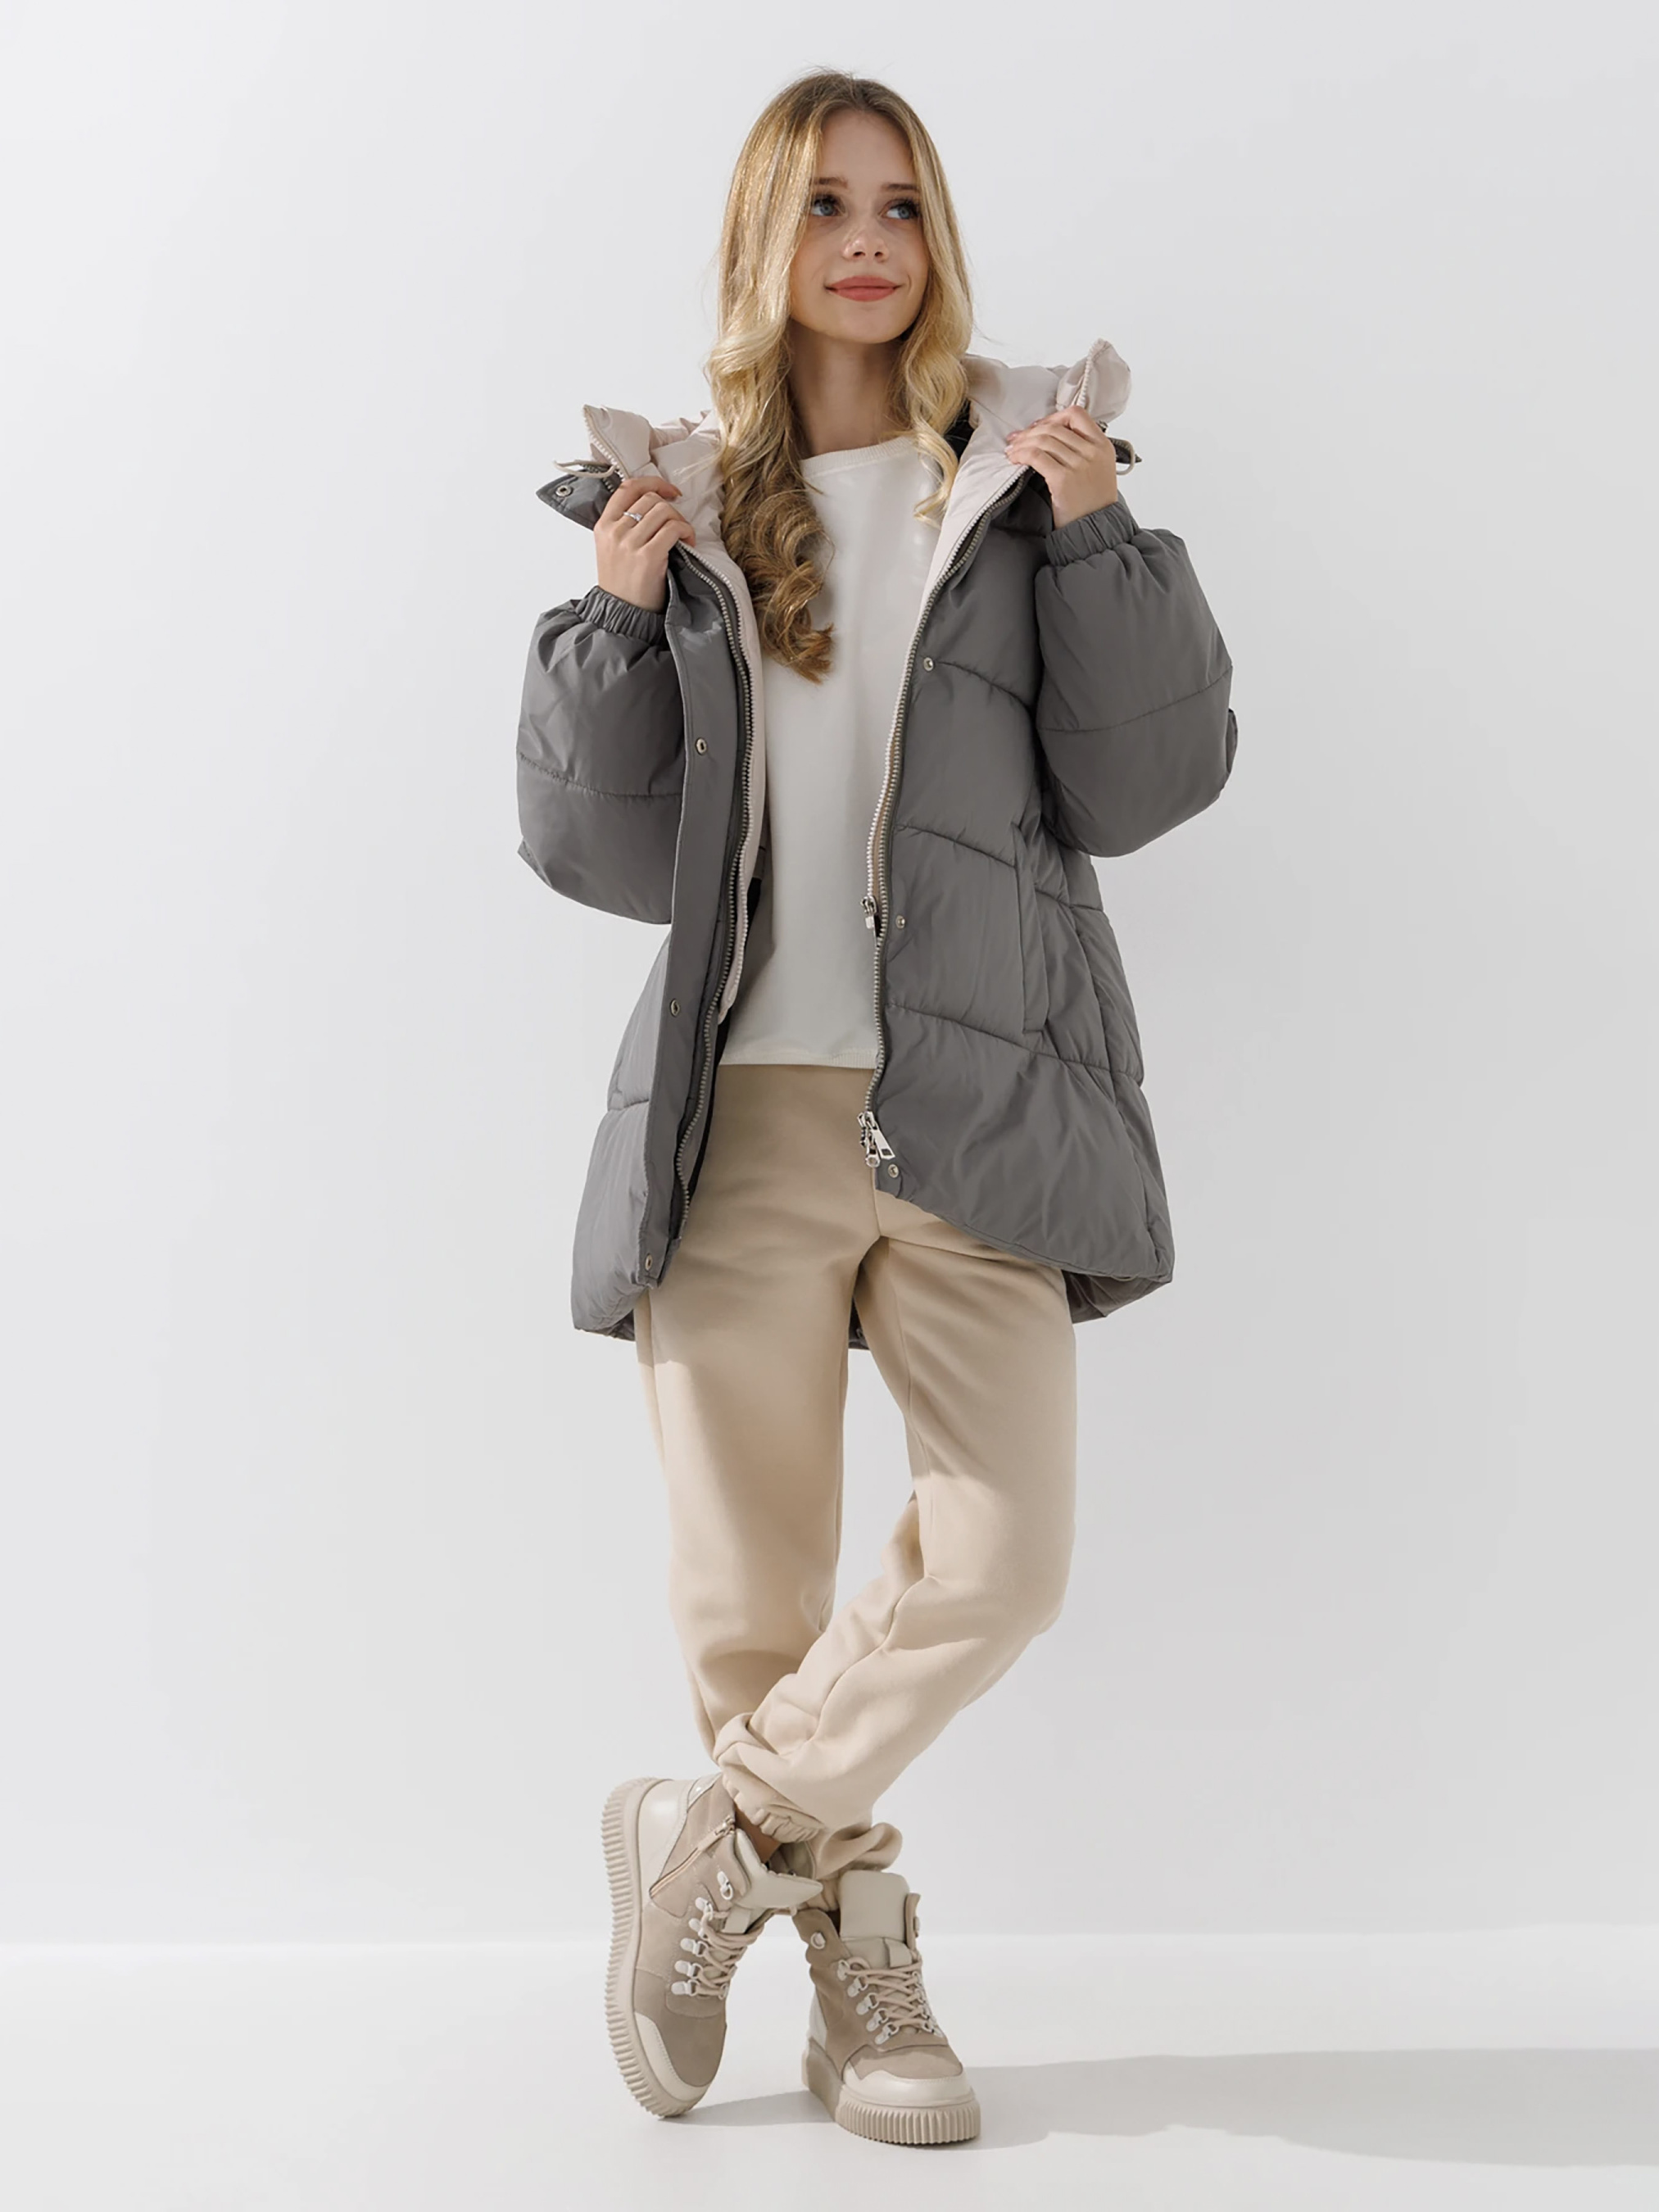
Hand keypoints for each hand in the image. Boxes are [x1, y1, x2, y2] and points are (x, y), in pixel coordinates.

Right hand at [593, 474, 695, 612]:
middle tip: (678, 525)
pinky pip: (674, 529)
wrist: (621, 614)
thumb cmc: (622, 583)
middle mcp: (614, 531)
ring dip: (680, 521)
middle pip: (651, 499)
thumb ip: (623, 524)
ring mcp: (630, 543)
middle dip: (671, 508)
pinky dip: (686, 532)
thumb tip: (652, 503)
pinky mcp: (648, 556)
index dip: (653, 483)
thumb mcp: (611, 548)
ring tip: (683, 537)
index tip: (669, 491)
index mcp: (603, 525)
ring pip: (664, 510)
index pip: (628, 487)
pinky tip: (687, 544)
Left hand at [1004, 406, 1118, 530]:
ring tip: (1012, 450)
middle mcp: (1092, 452)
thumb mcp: (1099, 468)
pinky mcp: (1063, 479)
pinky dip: (1021, 455)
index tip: (1039, 427)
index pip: (1077, 414)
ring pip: (1043, 440)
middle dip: (1030, 432)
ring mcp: (1079, 465)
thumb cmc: (1093, 503)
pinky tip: (1015, 459)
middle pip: (1054, 428)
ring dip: (1022, 443)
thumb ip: (1083, 449)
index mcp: (1103, 445)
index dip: (1054, 417)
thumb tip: (1051, 436)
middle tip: (1016, 439)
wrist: (1096, 530)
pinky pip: (1036, 457)